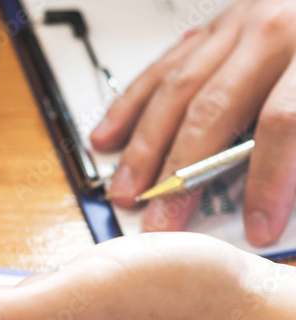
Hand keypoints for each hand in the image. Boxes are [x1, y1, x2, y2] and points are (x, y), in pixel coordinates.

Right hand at [91, 0, 295, 246]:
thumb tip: (295, 196)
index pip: (283, 123)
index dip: (267, 182)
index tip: (257, 228)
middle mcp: (273, 29)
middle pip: (213, 111)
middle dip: (182, 176)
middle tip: (163, 222)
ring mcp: (238, 23)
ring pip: (176, 91)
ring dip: (145, 148)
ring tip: (126, 191)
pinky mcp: (217, 25)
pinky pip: (163, 68)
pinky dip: (131, 105)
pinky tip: (109, 137)